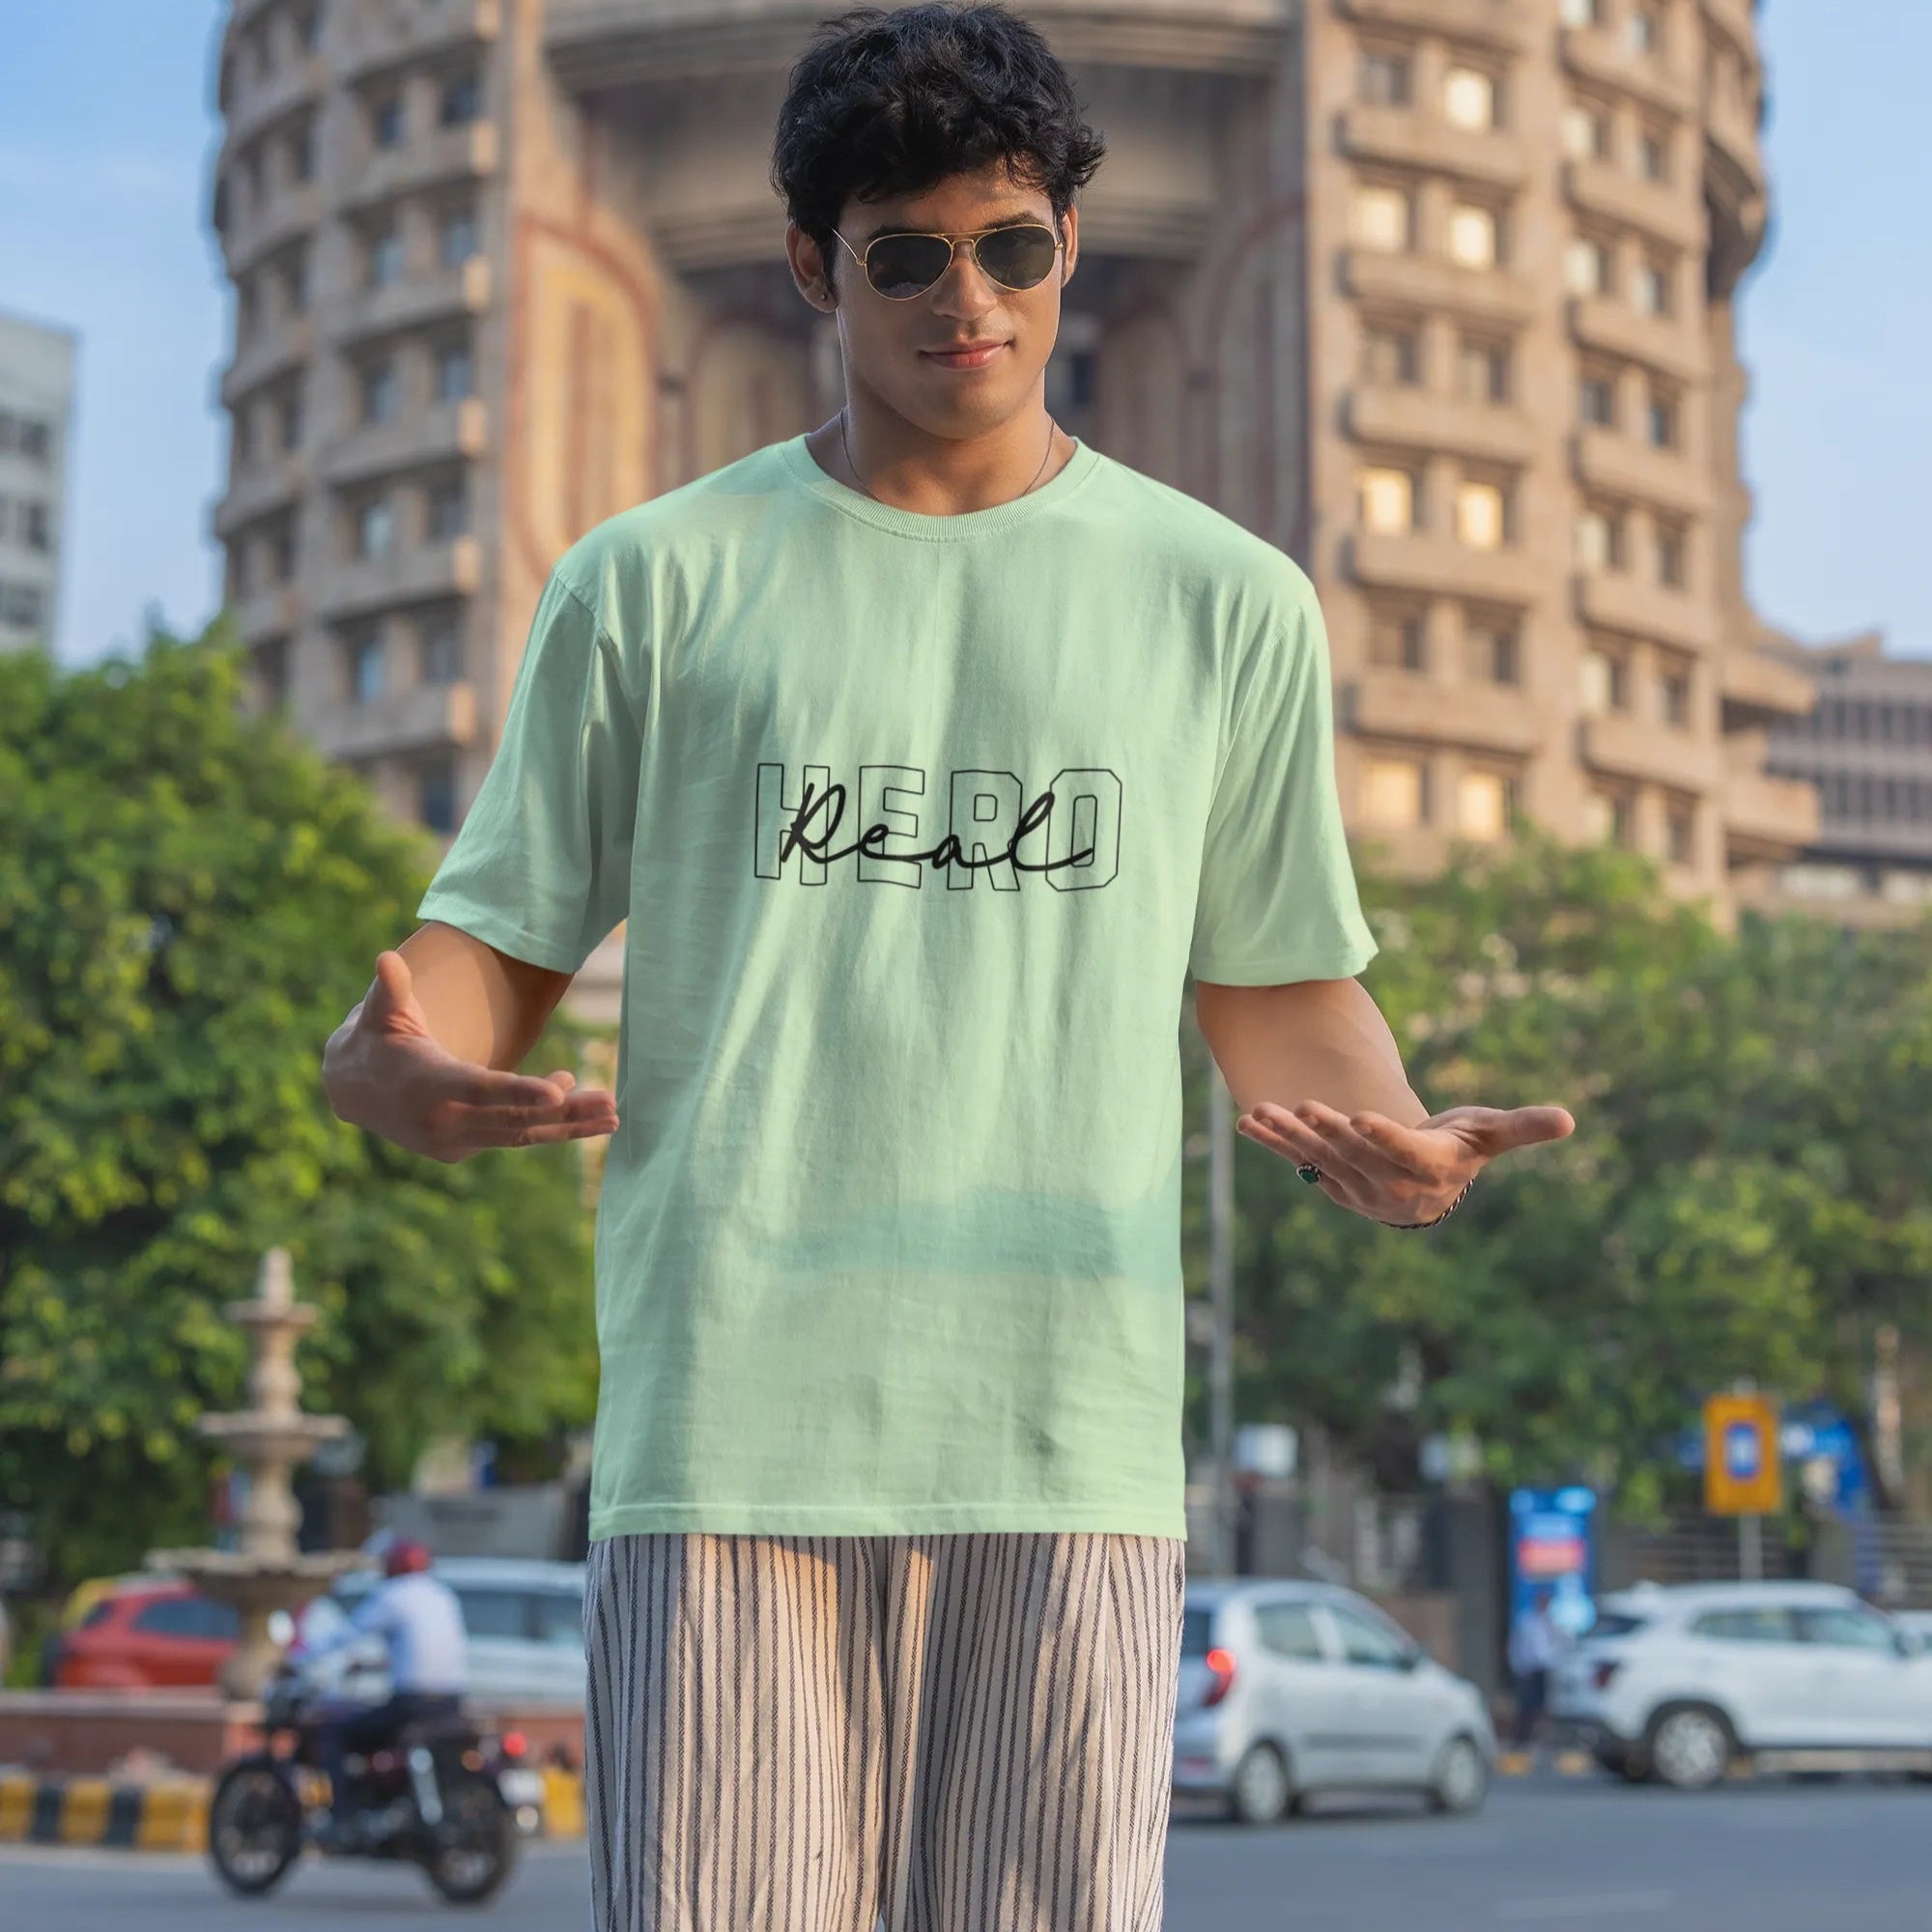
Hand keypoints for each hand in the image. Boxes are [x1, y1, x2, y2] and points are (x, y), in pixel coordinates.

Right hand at [325, 950, 618, 1163]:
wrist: (354, 1089)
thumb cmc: (377, 1037)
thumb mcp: (379, 1011)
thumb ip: (390, 989)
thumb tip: (387, 959)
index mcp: (427, 1084)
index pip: (481, 1089)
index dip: (520, 1091)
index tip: (559, 1093)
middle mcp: (443, 1121)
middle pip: (514, 1118)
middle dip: (567, 1113)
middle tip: (611, 1103)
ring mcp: (455, 1141)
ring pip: (522, 1134)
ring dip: (570, 1126)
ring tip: (614, 1115)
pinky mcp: (466, 1148)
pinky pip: (516, 1136)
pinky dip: (551, 1126)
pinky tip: (586, 1110)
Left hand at [1235, 1100, 1574, 1226]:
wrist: (1423, 1189)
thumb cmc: (1462, 1149)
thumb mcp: (1490, 1135)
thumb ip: (1523, 1128)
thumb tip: (1570, 1119)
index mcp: (1428, 1171)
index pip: (1404, 1154)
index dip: (1384, 1137)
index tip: (1362, 1116)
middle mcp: (1387, 1184)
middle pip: (1355, 1155)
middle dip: (1329, 1131)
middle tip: (1308, 1105)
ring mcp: (1353, 1185)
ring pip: (1319, 1158)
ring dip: (1290, 1136)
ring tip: (1265, 1110)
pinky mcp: (1327, 1179)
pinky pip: (1295, 1160)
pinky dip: (1271, 1142)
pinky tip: (1246, 1121)